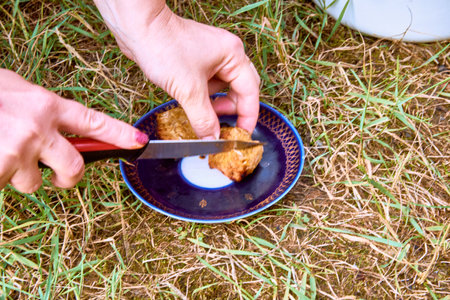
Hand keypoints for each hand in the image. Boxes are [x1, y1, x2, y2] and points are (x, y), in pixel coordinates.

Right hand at [0, 69, 147, 192]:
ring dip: (18, 175)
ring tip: (0, 153)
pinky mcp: (2, 168)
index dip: (119, 134)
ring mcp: (20, 150)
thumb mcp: (15, 91)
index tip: (139, 142)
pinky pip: (6, 185)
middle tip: (58, 178)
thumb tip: (56, 124)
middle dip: (68, 179)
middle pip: (75, 168)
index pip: (93, 122)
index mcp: (46, 105)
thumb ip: (40, 108)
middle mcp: (39, 128)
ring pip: (33, 182)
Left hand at [94, 1, 259, 138]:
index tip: (241, 135)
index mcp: (233, 55)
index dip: (247, 116)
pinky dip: (201, 97)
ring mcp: (210, 56)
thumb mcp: (188, 90)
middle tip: (220, 126)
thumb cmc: (164, 46)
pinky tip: (189, 101)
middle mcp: (226, 54)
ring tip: (198, 111)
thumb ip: (204, 119)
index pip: (250, 92)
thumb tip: (213, 139)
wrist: (137, 28)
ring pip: (221, 88)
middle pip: (240, 90)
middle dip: (231, 110)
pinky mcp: (195, 60)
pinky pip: (206, 84)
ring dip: (213, 104)